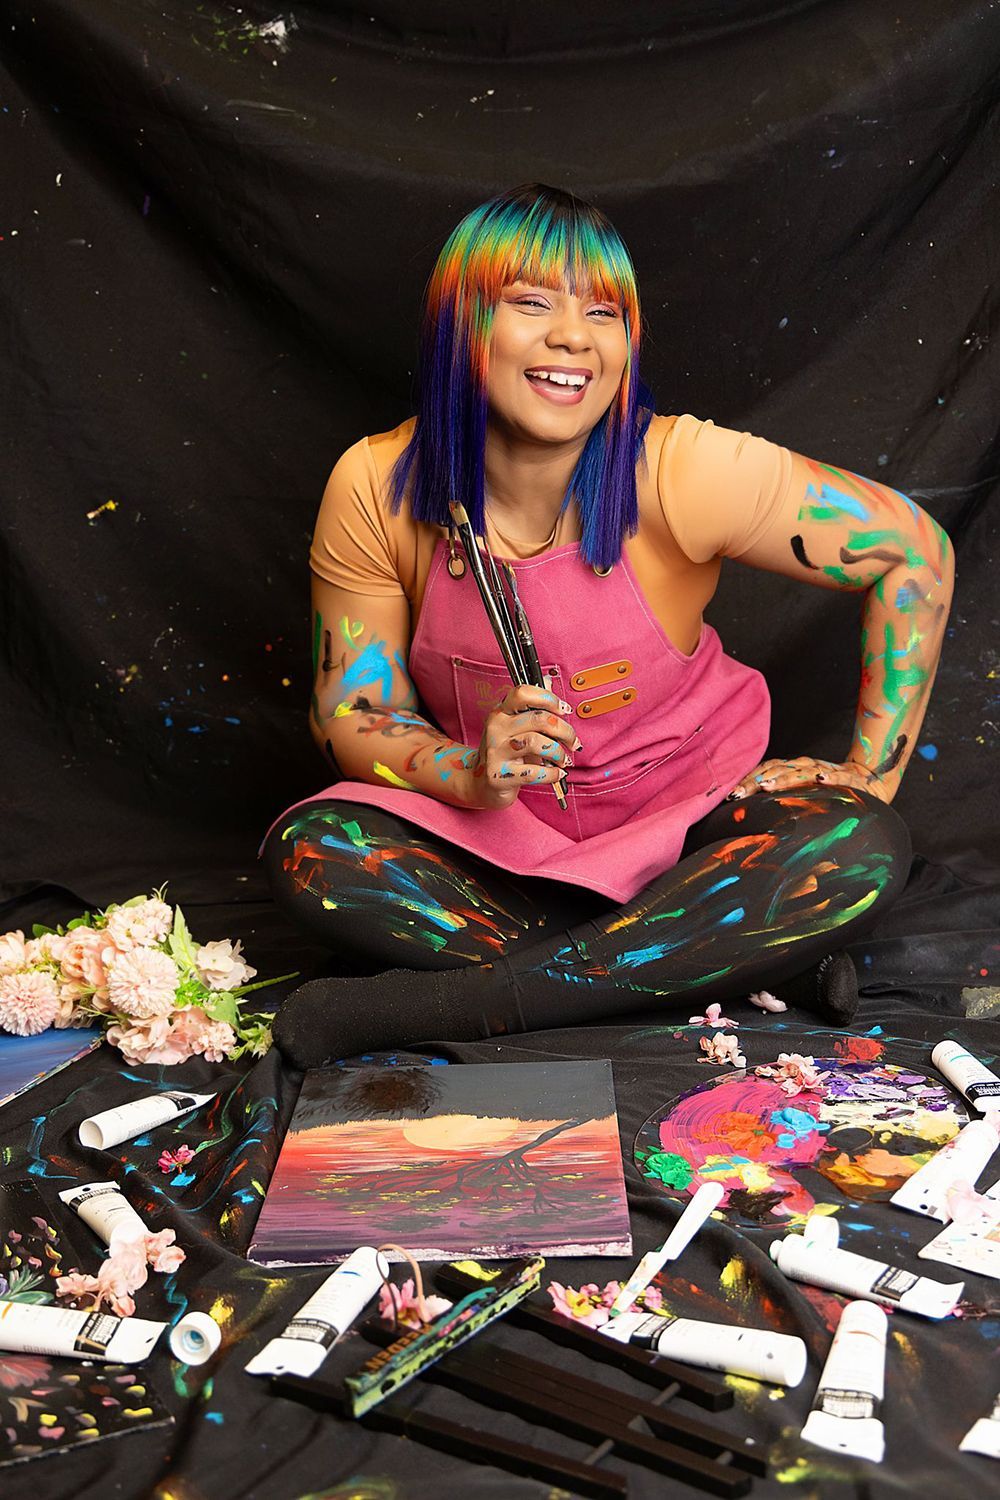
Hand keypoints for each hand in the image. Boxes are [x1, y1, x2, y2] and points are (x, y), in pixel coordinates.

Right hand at [466, 683, 579, 810]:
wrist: (481, 782)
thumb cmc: (505, 752)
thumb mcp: (516, 727)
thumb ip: (533, 707)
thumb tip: (549, 681)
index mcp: (501, 712)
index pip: (522, 693)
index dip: (548, 698)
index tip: (564, 710)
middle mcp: (496, 728)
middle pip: (539, 719)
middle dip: (565, 731)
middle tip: (573, 741)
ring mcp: (496, 752)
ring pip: (537, 743)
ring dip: (558, 752)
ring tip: (563, 759)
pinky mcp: (500, 775)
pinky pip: (534, 772)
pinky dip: (552, 773)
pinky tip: (557, 773)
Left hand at [726, 756, 891, 802]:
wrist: (872, 781)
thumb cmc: (831, 793)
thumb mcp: (804, 795)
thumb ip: (782, 801)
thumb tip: (751, 815)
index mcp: (796, 769)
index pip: (768, 769)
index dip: (750, 778)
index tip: (731, 794)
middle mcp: (809, 766)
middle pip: (779, 770)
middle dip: (758, 781)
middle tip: (739, 793)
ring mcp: (829, 771)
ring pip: (803, 771)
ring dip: (785, 778)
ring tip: (767, 786)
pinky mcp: (851, 779)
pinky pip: (841, 776)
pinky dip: (831, 776)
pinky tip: (820, 779)